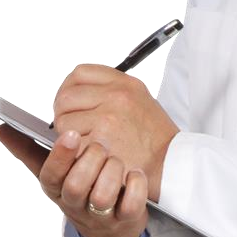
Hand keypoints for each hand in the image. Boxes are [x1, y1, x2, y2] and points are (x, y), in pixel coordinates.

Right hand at [0, 126, 149, 236]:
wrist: (109, 229)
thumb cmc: (79, 192)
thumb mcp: (53, 174)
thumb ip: (29, 151)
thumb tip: (0, 130)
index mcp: (55, 188)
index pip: (50, 174)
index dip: (61, 155)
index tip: (71, 134)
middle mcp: (75, 204)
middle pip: (75, 185)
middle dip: (90, 160)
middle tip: (100, 147)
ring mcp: (100, 215)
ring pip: (102, 195)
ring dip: (113, 171)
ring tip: (116, 160)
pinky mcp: (125, 220)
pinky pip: (131, 204)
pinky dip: (136, 185)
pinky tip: (134, 173)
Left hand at [52, 64, 178, 203]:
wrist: (172, 164)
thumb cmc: (156, 138)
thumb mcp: (140, 100)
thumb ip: (111, 91)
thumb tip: (78, 92)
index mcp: (124, 84)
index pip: (80, 73)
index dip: (68, 87)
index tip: (69, 102)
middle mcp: (116, 97)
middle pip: (67, 97)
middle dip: (63, 113)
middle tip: (71, 127)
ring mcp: (107, 119)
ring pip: (64, 121)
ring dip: (68, 135)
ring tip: (83, 143)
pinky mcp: (100, 143)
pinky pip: (71, 144)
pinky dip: (74, 152)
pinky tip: (86, 155)